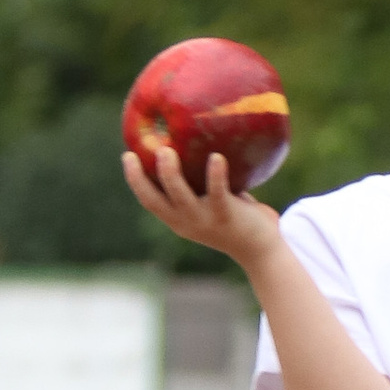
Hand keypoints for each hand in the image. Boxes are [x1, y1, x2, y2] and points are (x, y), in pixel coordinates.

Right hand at [120, 142, 280, 270]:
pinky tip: (217, 157)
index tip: (127, 155)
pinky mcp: (225, 216)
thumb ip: (202, 180)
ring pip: (180, 197)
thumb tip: (199, 141)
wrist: (261, 248)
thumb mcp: (212, 201)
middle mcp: (186, 222)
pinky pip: (218, 193)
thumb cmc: (238, 218)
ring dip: (170, 174)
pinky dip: (215, 175)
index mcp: (178, 219)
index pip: (148, 200)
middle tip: (135, 152)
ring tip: (167, 150)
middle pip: (154, 201)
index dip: (135, 179)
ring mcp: (204, 221)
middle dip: (140, 178)